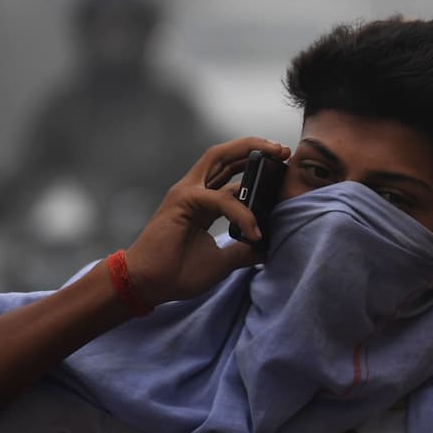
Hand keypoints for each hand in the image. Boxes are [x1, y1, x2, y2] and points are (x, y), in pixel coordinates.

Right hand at [123, 138, 290, 305]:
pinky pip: (220, 199)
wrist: (148, 285)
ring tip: (277, 154)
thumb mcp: (222, 261)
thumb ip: (242, 250)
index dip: (255, 168)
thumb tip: (266, 248)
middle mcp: (195, 191)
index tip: (282, 167)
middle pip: (225, 155)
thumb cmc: (178, 273)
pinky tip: (254, 230)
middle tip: (283, 150)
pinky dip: (241, 212)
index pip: (231, 174)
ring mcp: (187, 192)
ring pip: (219, 158)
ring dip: (250, 152)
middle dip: (255, 147)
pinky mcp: (182, 201)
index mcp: (203, 203)